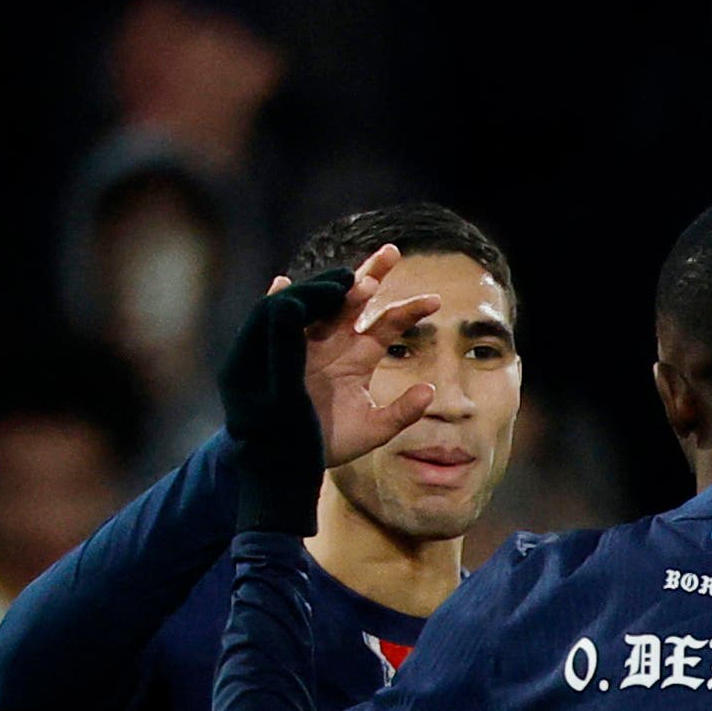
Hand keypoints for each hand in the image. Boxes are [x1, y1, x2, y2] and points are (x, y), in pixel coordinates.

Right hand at [220, 246, 438, 532]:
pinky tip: (283, 284)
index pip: (388, 323)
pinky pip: (274, 321)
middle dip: (371, 275)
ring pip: (321, 305)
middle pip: (354, 299)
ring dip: (336, 291)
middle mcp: (333, 342)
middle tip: (393, 251)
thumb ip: (402, 413)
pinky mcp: (277, 352)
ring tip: (357, 281)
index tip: (437, 301)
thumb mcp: (374, 430)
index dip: (410, 310)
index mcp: (358, 356)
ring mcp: (304, 343)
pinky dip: (277, 303)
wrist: (290, 458)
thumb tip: (431, 391)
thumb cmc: (330, 442)